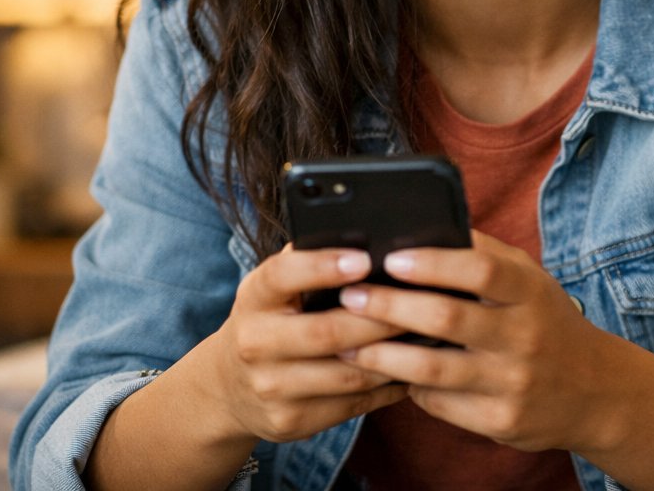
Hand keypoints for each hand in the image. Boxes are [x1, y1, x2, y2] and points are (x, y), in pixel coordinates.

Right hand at [209, 245, 408, 443]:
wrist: (228, 385)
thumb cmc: (270, 317)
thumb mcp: (274, 286)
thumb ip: (308, 260)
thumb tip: (363, 233)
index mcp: (254, 298)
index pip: (282, 276)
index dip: (323, 266)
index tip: (364, 259)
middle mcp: (254, 343)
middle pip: (325, 332)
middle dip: (378, 318)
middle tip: (419, 302)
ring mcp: (270, 388)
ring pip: (346, 374)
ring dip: (392, 356)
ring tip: (426, 336)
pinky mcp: (289, 422)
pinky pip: (351, 405)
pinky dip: (386, 387)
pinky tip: (410, 368)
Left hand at [336, 230, 623, 454]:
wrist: (595, 391)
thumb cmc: (544, 319)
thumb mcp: (528, 278)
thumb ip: (483, 253)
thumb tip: (423, 229)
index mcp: (530, 291)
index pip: (480, 269)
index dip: (433, 263)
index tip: (390, 257)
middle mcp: (524, 337)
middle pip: (448, 318)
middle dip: (391, 305)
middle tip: (351, 295)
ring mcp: (512, 383)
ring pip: (434, 368)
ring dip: (383, 353)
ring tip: (347, 339)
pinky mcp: (500, 422)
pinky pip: (440, 402)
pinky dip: (408, 385)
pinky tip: (386, 371)